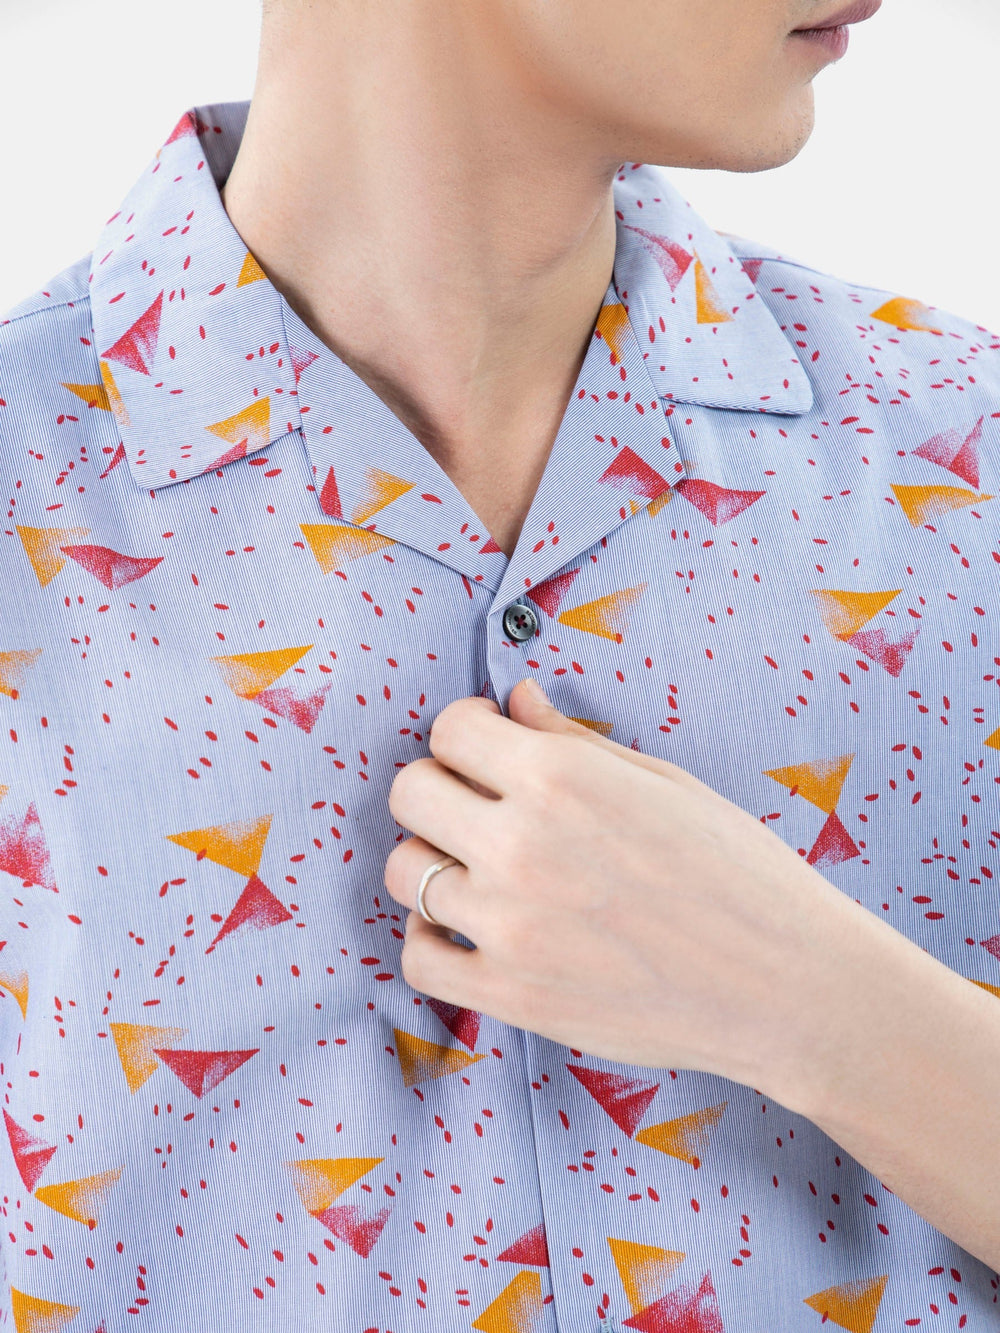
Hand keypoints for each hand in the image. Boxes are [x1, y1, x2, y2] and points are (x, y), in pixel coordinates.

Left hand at [383, 678, 867, 1102]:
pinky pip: (416, 959)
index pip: (449, 730)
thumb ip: (572, 738)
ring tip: (480, 870)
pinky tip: (468, 929)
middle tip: (477, 808)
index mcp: (562, 777)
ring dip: (434, 863)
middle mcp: (522, 844)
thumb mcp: (662, 782)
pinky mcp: (511, 997)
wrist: (787, 985)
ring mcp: (510, 925)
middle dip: (439, 789)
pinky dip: (430, 941)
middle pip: (409, 793)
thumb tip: (513, 698)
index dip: (467, 734)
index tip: (488, 751)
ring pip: (404, 873)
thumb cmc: (739, 872)